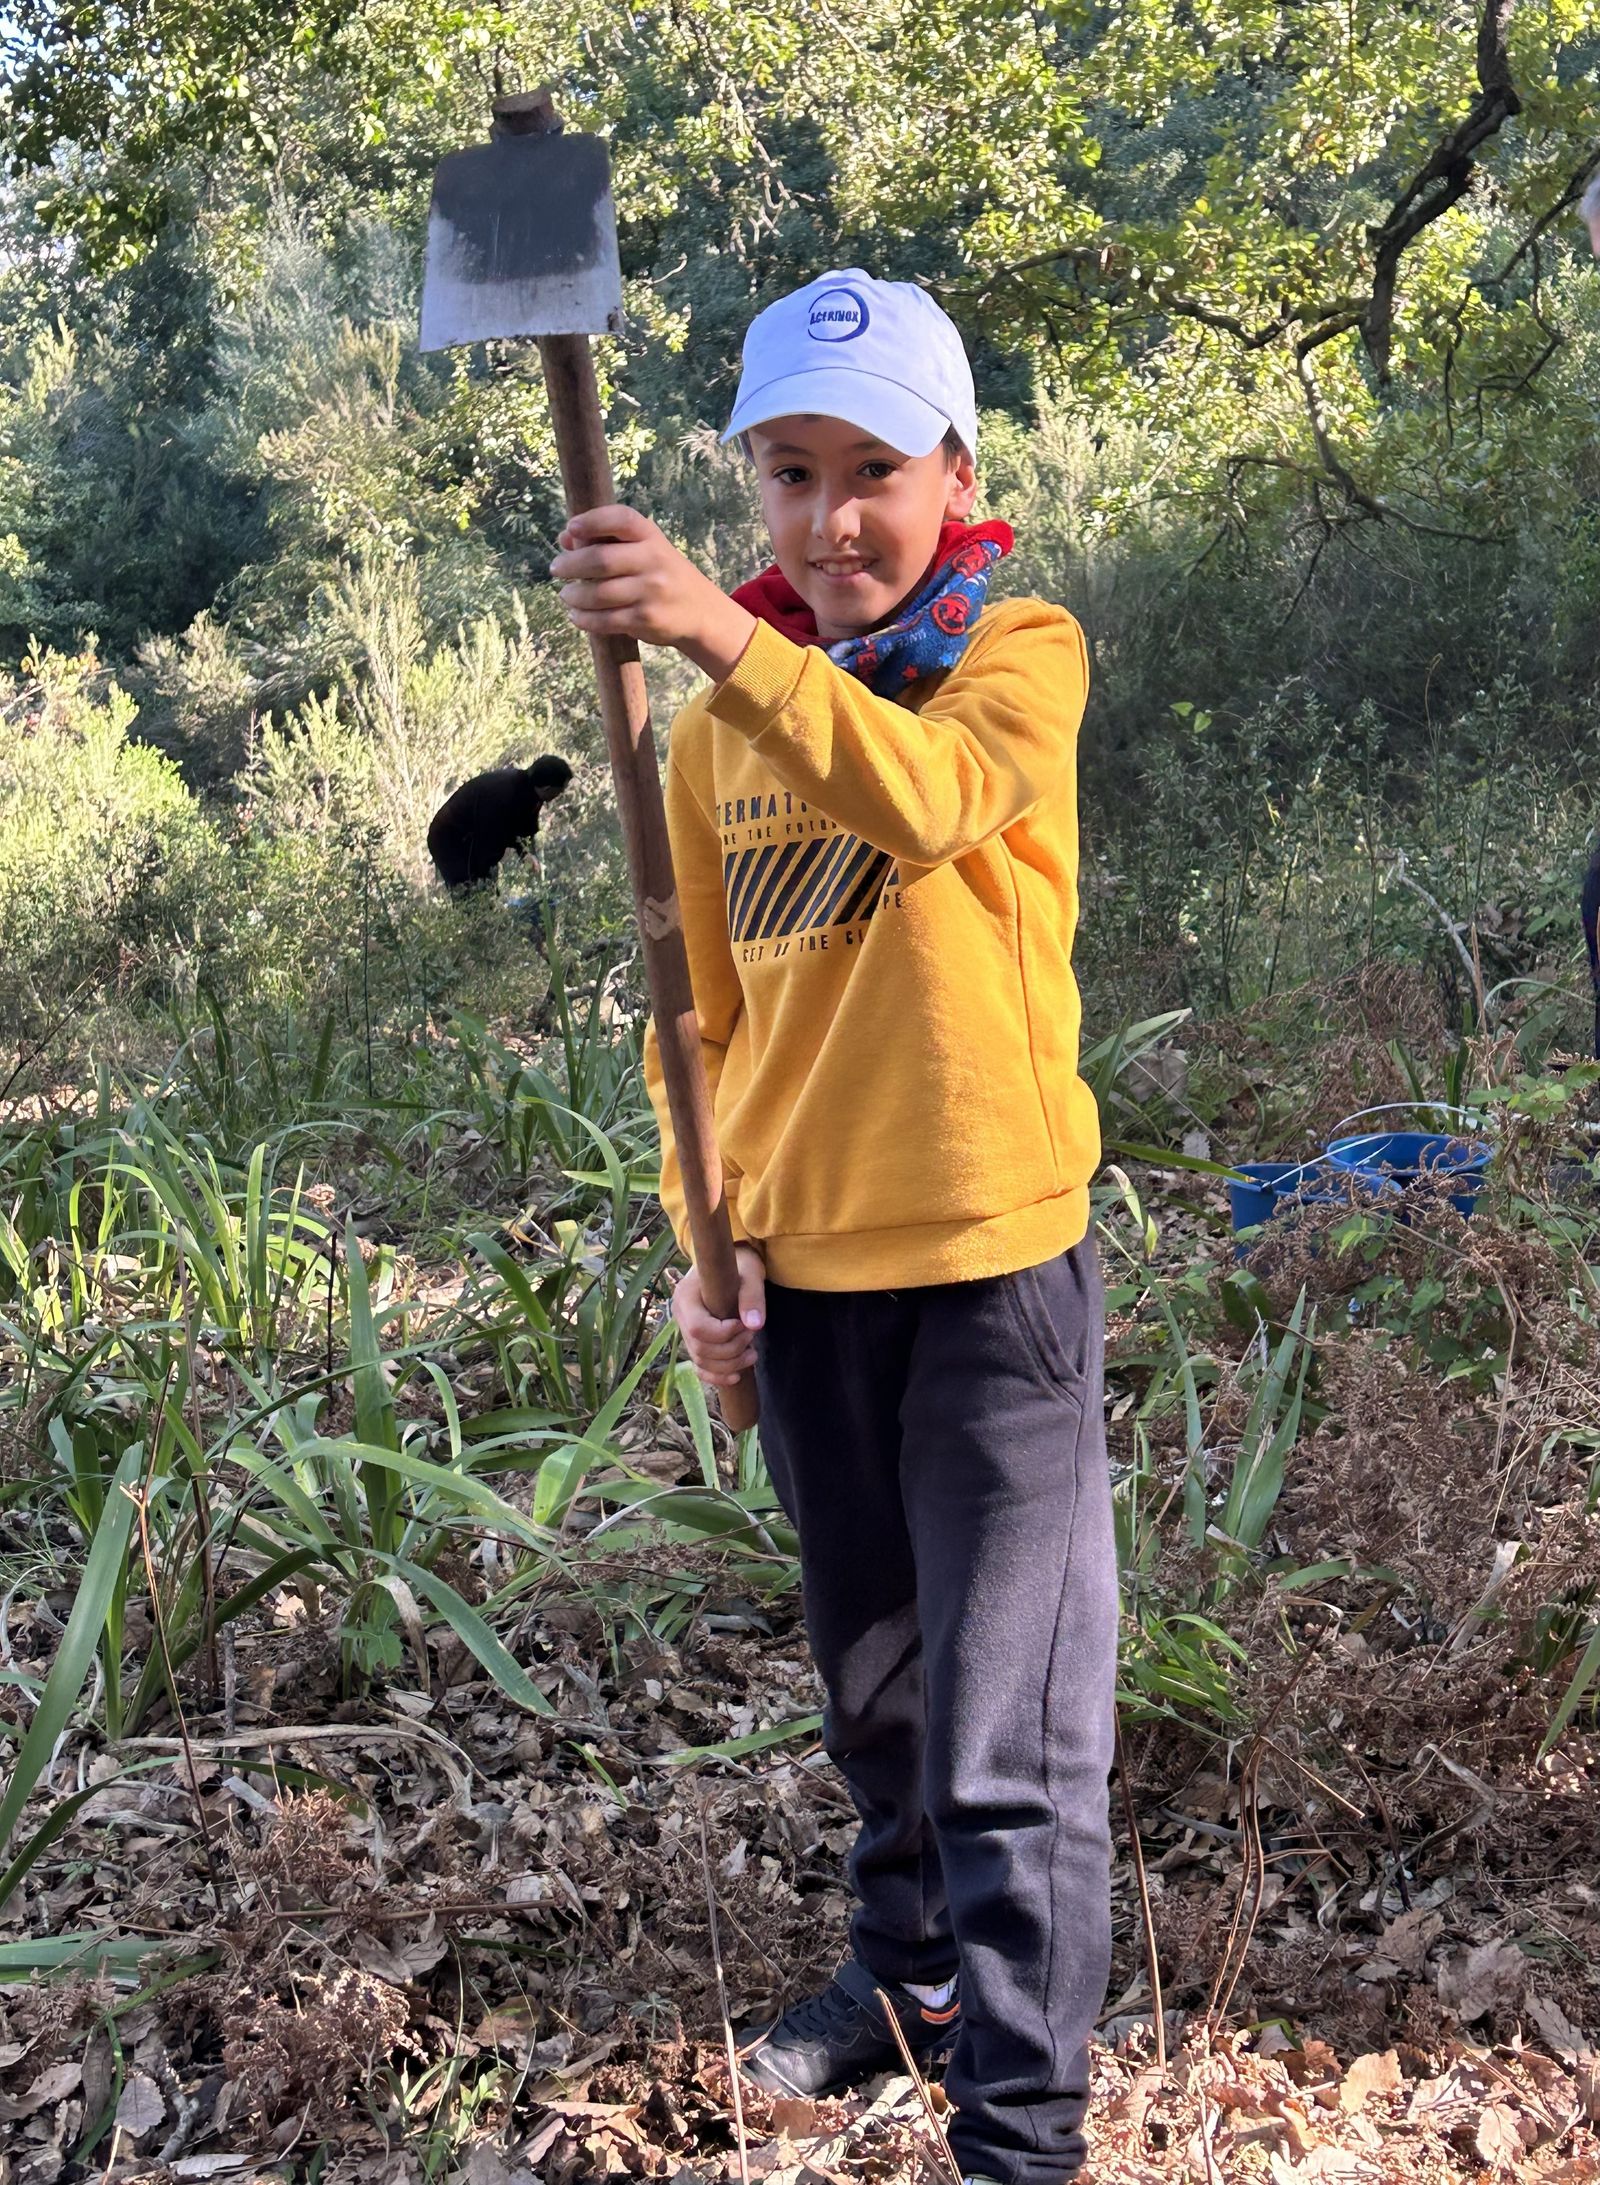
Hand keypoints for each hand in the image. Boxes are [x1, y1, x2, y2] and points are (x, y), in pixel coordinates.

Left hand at [551, 505, 756, 680]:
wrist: (700, 611)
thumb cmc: (661, 573)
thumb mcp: (643, 549)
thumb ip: (605, 541)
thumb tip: (565, 539)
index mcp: (651, 536)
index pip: (621, 519)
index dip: (592, 520)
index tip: (571, 528)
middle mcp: (653, 560)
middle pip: (601, 559)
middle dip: (570, 564)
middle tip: (556, 569)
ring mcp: (651, 591)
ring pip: (599, 594)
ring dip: (574, 595)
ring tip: (566, 595)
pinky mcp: (647, 619)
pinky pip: (606, 620)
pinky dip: (584, 619)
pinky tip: (576, 616)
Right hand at [671, 1243, 765, 1388]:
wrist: (729, 1264)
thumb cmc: (739, 1265)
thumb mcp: (750, 1274)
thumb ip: (752, 1297)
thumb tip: (755, 1325)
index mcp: (686, 1296)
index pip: (697, 1328)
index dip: (723, 1334)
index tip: (744, 1325)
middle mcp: (680, 1315)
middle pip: (700, 1348)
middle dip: (731, 1350)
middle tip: (752, 1336)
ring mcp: (684, 1330)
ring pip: (701, 1361)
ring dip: (729, 1365)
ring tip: (752, 1354)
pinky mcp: (694, 1341)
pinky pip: (699, 1367)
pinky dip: (716, 1376)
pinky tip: (736, 1377)